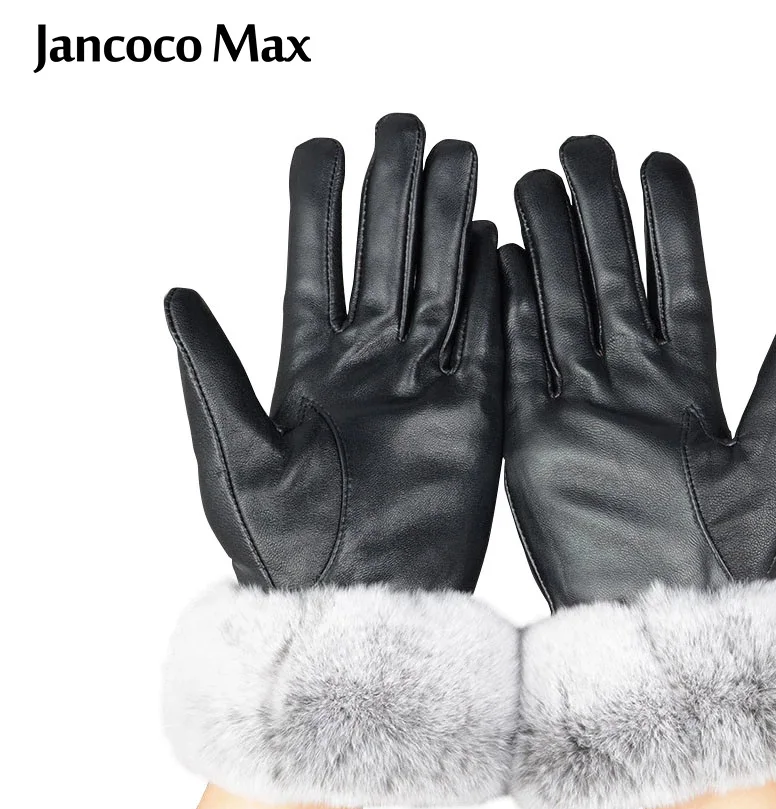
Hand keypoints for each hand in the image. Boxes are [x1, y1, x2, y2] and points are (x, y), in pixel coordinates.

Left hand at [166, 113, 501, 590]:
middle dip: (392, 194)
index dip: (317, 207)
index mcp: (306, 370)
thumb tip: (176, 295)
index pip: (313, 267)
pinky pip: (489, 341)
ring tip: (457, 159)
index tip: (324, 147)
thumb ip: (212, 376)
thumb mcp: (233, 462)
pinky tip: (497, 241)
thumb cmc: (281, 550)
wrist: (353, 611)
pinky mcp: (473, 415)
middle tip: (404, 128)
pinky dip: (495, 292)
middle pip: (383, 260)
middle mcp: (367, 368)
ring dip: (448, 224)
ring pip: (440, 287)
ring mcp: (424, 386)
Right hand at [503, 135, 775, 607]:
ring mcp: (580, 407)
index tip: (657, 164)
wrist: (663, 619)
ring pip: (560, 310)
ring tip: (534, 186)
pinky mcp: (535, 439)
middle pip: (610, 281)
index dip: (669, 222)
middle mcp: (632, 385)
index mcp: (689, 384)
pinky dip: (507, 314)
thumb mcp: (772, 466)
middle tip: (580, 151)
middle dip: (597, 215)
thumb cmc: (728, 555)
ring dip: (547, 249)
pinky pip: (517, 363)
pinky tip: (499, 263)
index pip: (677, 282)